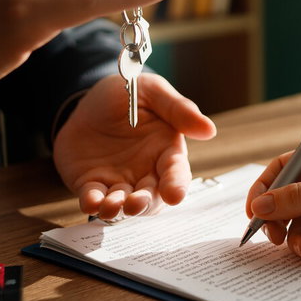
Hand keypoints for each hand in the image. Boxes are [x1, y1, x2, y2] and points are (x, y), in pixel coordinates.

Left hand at [53, 73, 215, 218]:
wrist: (90, 98)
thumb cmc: (129, 94)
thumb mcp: (153, 91)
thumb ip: (179, 109)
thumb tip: (209, 129)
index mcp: (165, 149)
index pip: (176, 172)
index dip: (176, 184)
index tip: (174, 195)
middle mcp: (145, 170)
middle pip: (151, 196)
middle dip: (145, 204)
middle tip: (135, 203)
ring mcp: (118, 179)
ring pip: (124, 204)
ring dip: (119, 209)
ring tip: (112, 206)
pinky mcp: (92, 182)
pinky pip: (94, 198)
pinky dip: (93, 204)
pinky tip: (91, 202)